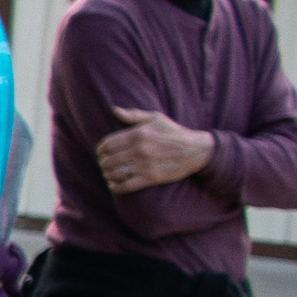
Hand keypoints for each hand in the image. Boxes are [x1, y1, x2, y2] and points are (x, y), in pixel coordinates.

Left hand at [97, 107, 214, 191]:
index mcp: (138, 134)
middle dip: (102, 163)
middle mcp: (139, 150)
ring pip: (114, 173)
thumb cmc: (173, 132)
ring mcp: (144, 165)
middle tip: (104, 164)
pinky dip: (115, 187)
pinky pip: (125, 186)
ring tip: (108, 173)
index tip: (100, 152)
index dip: (100, 150)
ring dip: (107, 175)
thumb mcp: (156, 118)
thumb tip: (114, 110)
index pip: (107, 144)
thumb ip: (134, 115)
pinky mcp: (150, 178)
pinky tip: (113, 185)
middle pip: (107, 160)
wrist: (196, 150)